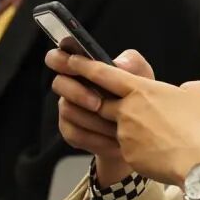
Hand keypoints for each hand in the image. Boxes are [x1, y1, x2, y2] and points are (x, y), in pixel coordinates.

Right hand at [47, 49, 153, 184]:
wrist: (140, 133)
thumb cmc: (137, 98)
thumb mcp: (141, 78)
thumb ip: (132, 65)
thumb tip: (119, 64)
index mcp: (83, 69)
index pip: (58, 58)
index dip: (59, 59)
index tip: (72, 62)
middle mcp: (71, 87)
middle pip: (60, 84)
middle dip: (78, 93)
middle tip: (98, 103)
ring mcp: (69, 109)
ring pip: (68, 111)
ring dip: (93, 119)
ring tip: (116, 126)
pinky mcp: (71, 131)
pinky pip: (75, 134)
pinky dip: (96, 138)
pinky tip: (114, 142)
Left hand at [67, 56, 199, 186]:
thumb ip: (185, 87)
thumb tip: (182, 92)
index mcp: (141, 90)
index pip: (104, 74)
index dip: (84, 66)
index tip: (70, 60)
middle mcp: (127, 111)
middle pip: (99, 102)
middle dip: (93, 99)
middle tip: (94, 97)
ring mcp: (125, 135)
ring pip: (113, 127)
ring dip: (122, 126)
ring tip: (145, 131)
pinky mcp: (128, 156)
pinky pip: (126, 148)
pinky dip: (137, 147)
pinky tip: (156, 150)